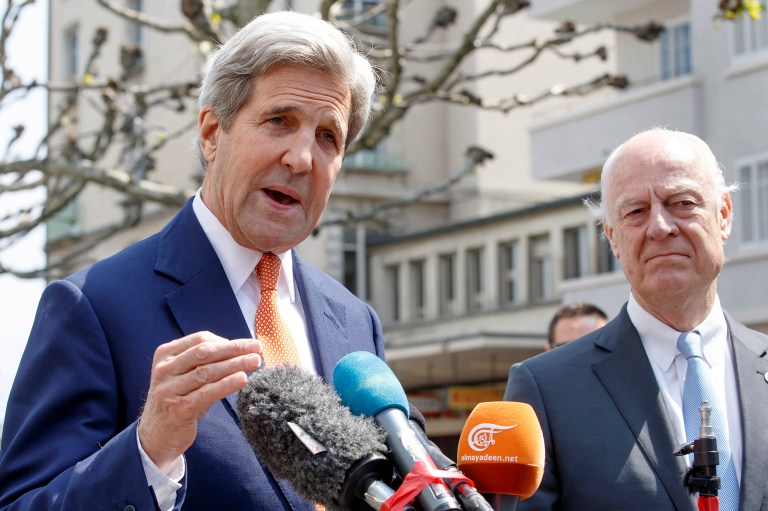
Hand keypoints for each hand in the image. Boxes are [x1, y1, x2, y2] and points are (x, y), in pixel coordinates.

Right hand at [138, 331, 261, 468]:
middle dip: (234, 349)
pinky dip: (227, 384)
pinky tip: (243, 379)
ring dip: (235, 364)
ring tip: (256, 361)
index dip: (227, 340)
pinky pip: (206, 393)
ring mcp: (168, 390)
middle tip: (258, 348)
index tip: (248, 344)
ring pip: (207, 372)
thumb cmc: (178, 400)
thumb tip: (239, 348)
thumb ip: (203, 361)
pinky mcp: (177, 410)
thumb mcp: (184, 376)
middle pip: (205, 353)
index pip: (200, 340)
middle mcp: (164, 370)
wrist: (156, 436)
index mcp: (165, 355)